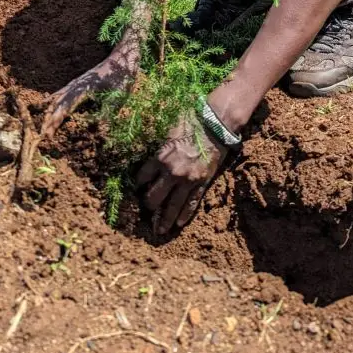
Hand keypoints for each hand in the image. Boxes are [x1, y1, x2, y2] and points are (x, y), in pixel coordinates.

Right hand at [41, 33, 140, 137]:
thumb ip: (108, 111)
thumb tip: (100, 129)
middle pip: (58, 104)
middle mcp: (77, 84)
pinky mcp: (80, 81)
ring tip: (43, 124)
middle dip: (49, 119)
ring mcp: (77, 82)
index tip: (48, 133)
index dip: (56, 121)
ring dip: (50, 111)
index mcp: (84, 88)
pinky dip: (54, 100)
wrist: (123, 56)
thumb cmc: (122, 75)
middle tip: (42, 135)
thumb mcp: (119, 95)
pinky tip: (48, 102)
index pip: (65, 107)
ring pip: (58, 97)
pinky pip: (63, 92)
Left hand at [137, 116, 226, 234]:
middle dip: (148, 204)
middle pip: (153, 197)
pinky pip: (191, 204)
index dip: (138, 184)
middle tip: (146, 207)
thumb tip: (140, 141)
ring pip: (172, 206)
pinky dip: (184, 215)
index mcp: (160, 158)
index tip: (137, 187)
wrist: (215, 125)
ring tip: (159, 231)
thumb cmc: (191, 122)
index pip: (142, 178)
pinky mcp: (201, 184)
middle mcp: (172, 173)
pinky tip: (178, 224)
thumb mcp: (167, 128)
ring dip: (164, 220)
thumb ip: (156, 141)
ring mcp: (187, 181)